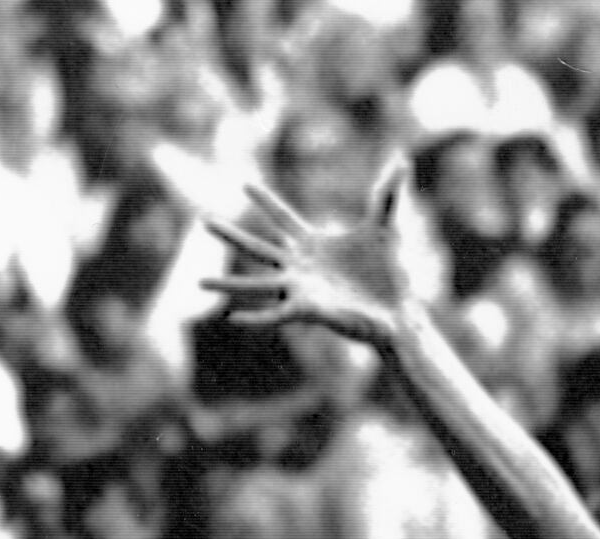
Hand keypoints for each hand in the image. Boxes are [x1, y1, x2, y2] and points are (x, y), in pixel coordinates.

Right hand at [202, 161, 413, 348]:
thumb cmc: (390, 274)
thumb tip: (401, 158)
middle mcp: (300, 267)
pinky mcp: (307, 311)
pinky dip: (255, 319)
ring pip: (255, 284)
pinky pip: (274, 316)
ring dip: (227, 284)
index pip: (283, 218)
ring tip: (198, 281)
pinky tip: (233, 319)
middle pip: (257, 248)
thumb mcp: (386, 227)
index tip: (245, 183)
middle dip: (230, 235)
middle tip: (203, 221)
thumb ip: (387, 193)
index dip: (265, 201)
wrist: (397, 312)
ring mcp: (300, 290)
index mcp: (313, 246)